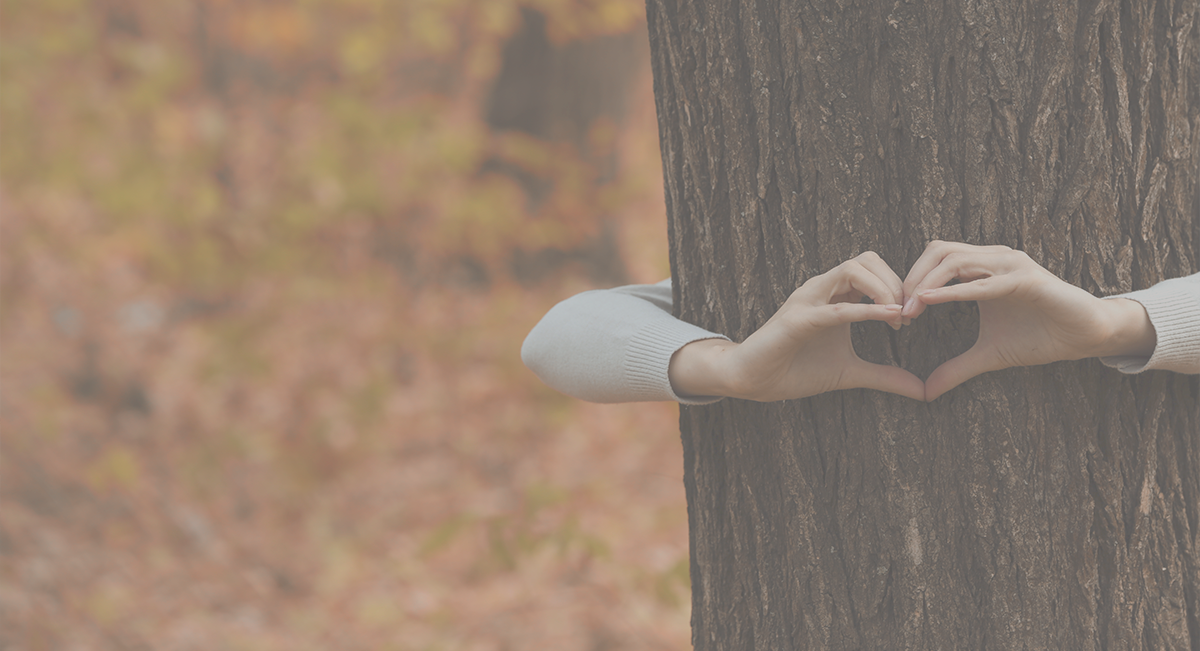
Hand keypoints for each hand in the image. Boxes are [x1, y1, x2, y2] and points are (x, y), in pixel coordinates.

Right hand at [669, 252, 925, 401]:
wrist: (753, 381)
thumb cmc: (795, 370)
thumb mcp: (850, 373)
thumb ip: (884, 376)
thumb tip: (922, 391)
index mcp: (833, 295)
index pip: (872, 268)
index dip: (898, 286)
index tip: (911, 318)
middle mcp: (821, 290)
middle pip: (867, 259)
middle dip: (896, 282)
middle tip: (910, 315)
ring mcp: (808, 300)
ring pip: (852, 269)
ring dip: (883, 289)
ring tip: (899, 317)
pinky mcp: (797, 319)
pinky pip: (837, 308)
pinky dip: (866, 310)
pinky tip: (890, 319)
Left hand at [902, 241, 1156, 399]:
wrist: (1085, 337)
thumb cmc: (1040, 337)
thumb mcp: (988, 355)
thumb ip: (956, 369)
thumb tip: (925, 393)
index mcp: (982, 269)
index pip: (934, 260)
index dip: (910, 281)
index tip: (894, 313)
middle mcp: (993, 259)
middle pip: (938, 251)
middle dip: (911, 278)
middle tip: (895, 311)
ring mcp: (1010, 265)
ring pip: (955, 260)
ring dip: (926, 283)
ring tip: (908, 311)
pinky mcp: (1027, 278)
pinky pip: (983, 282)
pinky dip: (953, 291)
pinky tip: (930, 302)